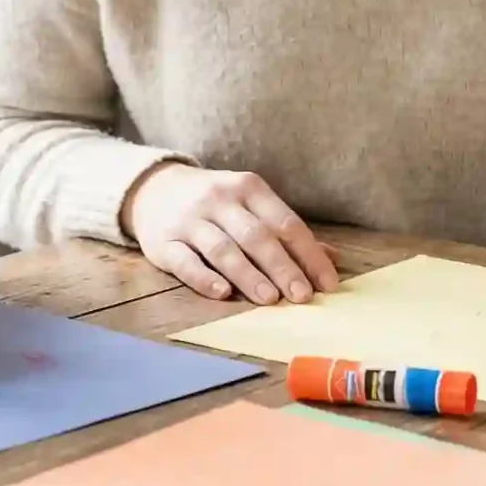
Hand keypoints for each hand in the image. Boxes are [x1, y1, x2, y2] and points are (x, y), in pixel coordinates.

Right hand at [122, 163, 339, 304]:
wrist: (153, 189)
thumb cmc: (215, 202)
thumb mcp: (250, 203)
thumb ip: (285, 229)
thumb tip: (331, 257)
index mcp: (248, 187)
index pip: (285, 222)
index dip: (308, 254)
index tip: (327, 283)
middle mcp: (219, 200)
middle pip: (256, 236)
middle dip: (282, 267)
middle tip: (302, 296)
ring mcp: (190, 220)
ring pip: (223, 248)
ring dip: (248, 275)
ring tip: (270, 298)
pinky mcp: (164, 242)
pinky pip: (185, 261)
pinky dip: (205, 278)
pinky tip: (223, 293)